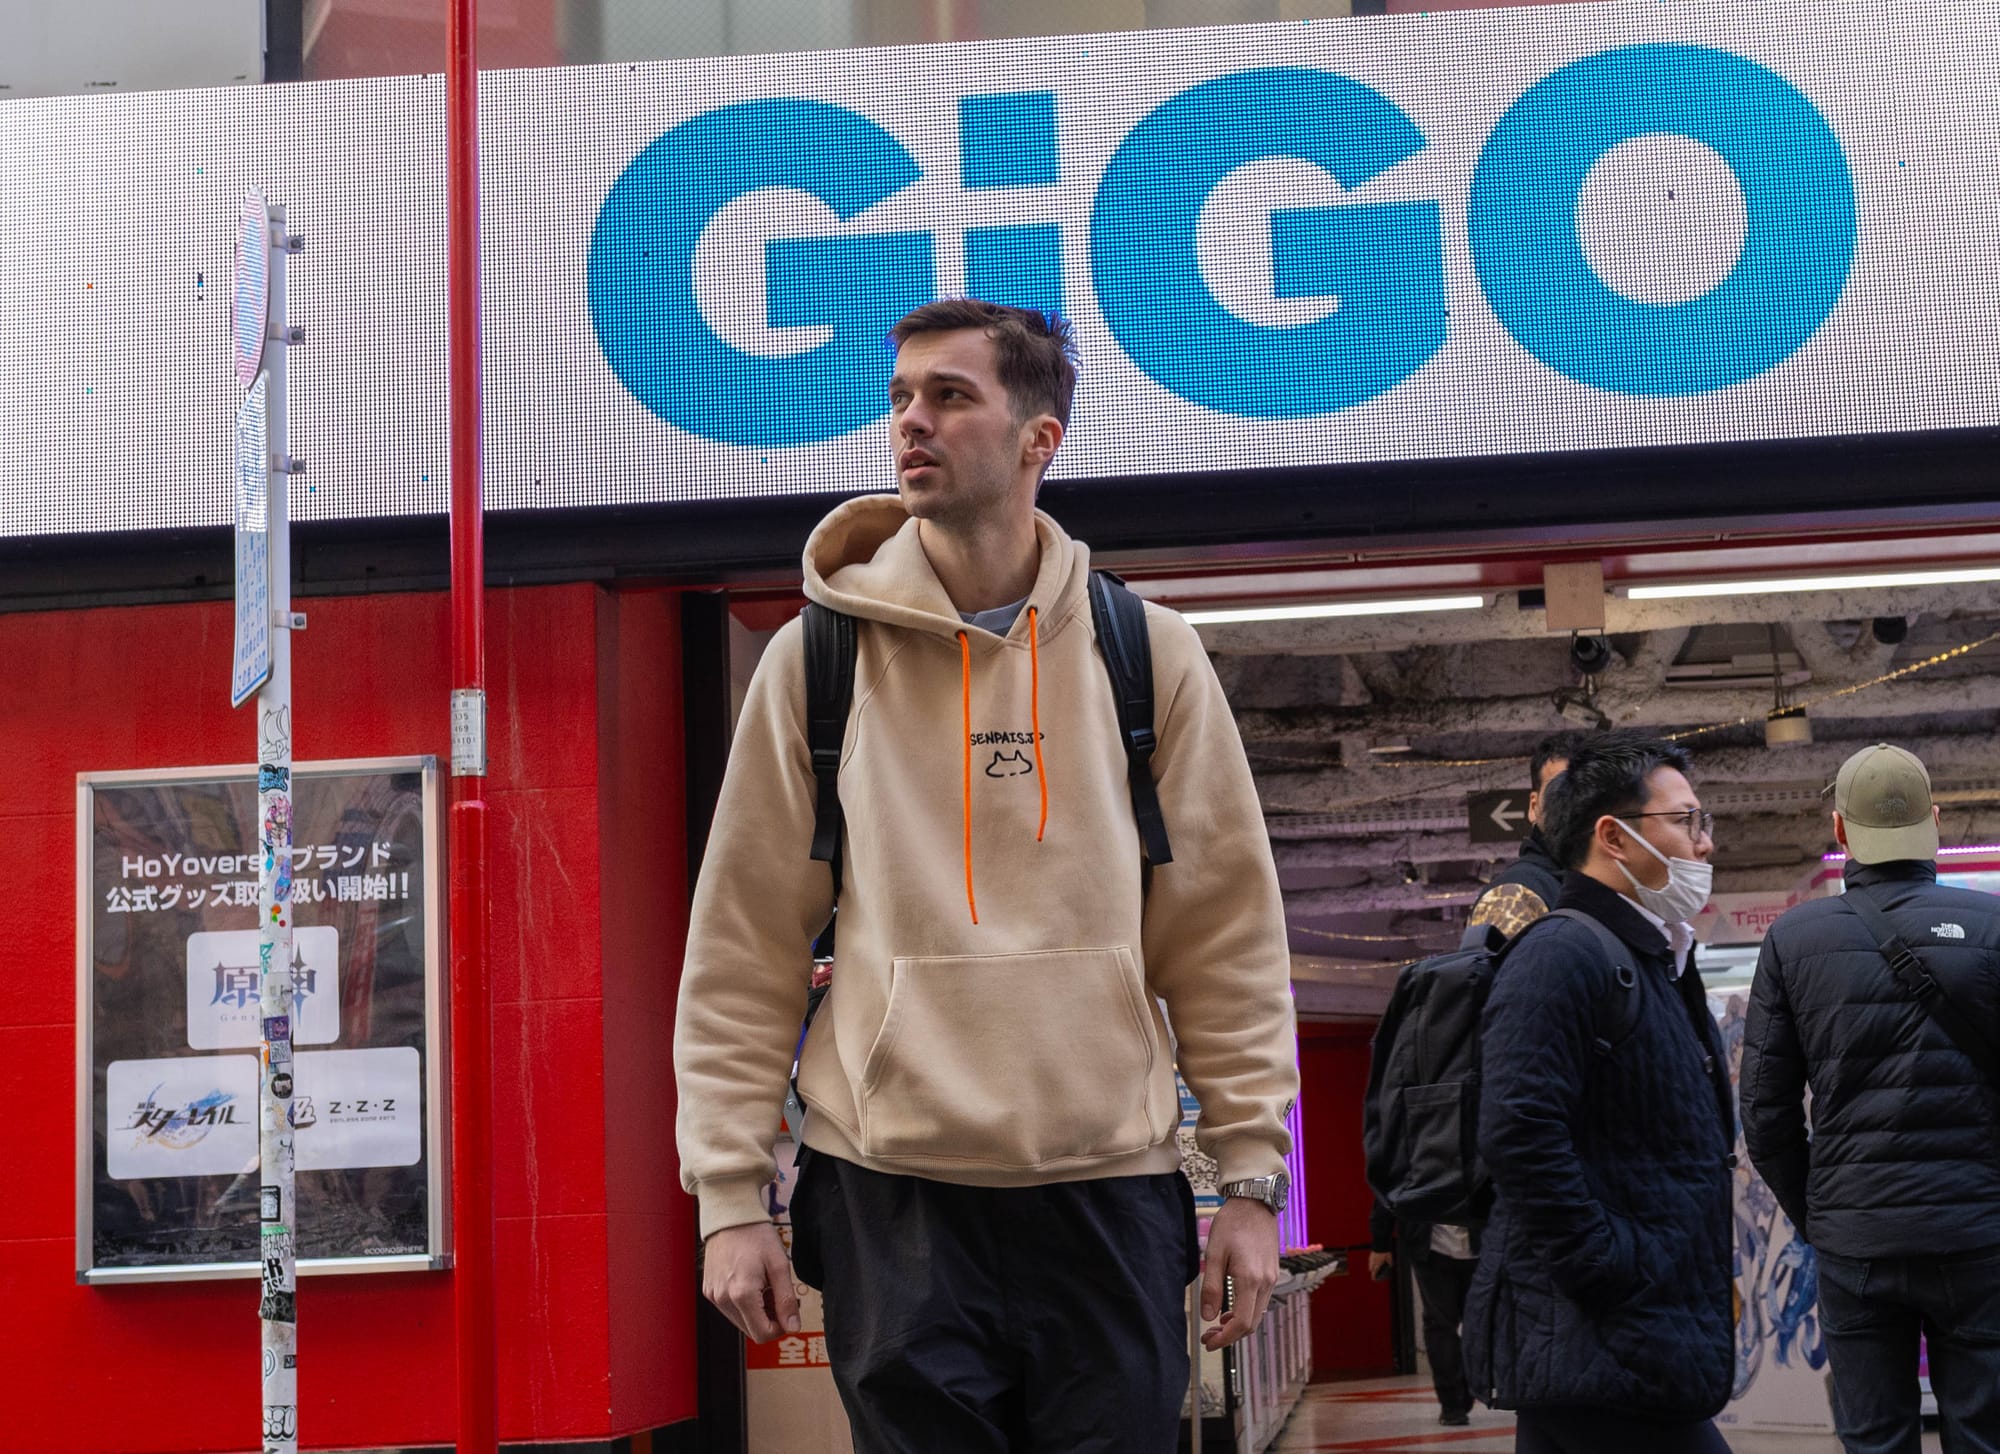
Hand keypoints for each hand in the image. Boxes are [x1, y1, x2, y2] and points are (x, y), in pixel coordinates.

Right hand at [702, 1221, 799, 1343]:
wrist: (730, 1216)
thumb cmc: (756, 1236)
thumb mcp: (779, 1265)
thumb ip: (787, 1300)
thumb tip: (793, 1327)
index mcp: (741, 1294)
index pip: (762, 1334)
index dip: (780, 1327)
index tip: (788, 1309)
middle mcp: (723, 1299)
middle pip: (751, 1331)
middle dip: (769, 1319)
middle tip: (777, 1293)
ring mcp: (713, 1295)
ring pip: (740, 1322)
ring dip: (756, 1312)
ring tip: (764, 1286)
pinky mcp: (709, 1290)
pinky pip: (729, 1309)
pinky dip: (743, 1304)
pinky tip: (750, 1282)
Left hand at [1199, 1196, 1279, 1350]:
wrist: (1254, 1203)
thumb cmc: (1232, 1224)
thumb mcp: (1214, 1253)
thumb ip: (1211, 1287)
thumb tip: (1207, 1316)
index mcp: (1250, 1279)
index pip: (1242, 1323)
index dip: (1225, 1338)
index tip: (1209, 1342)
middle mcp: (1266, 1282)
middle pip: (1251, 1324)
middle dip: (1230, 1335)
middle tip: (1209, 1336)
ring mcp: (1272, 1278)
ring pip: (1257, 1313)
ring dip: (1238, 1324)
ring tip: (1217, 1323)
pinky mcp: (1272, 1273)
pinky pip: (1260, 1301)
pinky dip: (1246, 1311)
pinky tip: (1231, 1307)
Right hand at [1369, 1250, 1393, 1280]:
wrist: (1381, 1243)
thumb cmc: (1385, 1251)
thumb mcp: (1389, 1258)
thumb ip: (1389, 1263)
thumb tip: (1390, 1266)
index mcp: (1378, 1264)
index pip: (1374, 1272)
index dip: (1374, 1276)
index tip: (1373, 1279)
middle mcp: (1373, 1261)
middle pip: (1371, 1269)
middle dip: (1372, 1271)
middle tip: (1374, 1273)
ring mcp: (1371, 1257)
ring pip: (1370, 1264)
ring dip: (1371, 1266)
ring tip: (1374, 1267)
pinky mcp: (1371, 1254)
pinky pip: (1370, 1259)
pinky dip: (1371, 1261)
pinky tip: (1374, 1260)